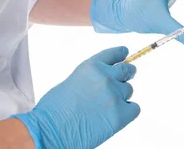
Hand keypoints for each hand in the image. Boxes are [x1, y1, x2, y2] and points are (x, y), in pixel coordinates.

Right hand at [12, 47, 138, 148]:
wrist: (49, 131)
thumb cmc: (53, 110)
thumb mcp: (71, 82)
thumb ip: (90, 78)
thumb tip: (100, 83)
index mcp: (91, 67)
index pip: (113, 55)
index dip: (121, 54)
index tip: (125, 53)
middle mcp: (105, 77)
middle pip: (127, 70)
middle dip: (127, 74)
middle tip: (127, 78)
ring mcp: (114, 95)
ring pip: (128, 91)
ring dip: (121, 97)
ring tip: (105, 108)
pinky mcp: (120, 114)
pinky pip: (134, 108)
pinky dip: (127, 112)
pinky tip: (115, 116)